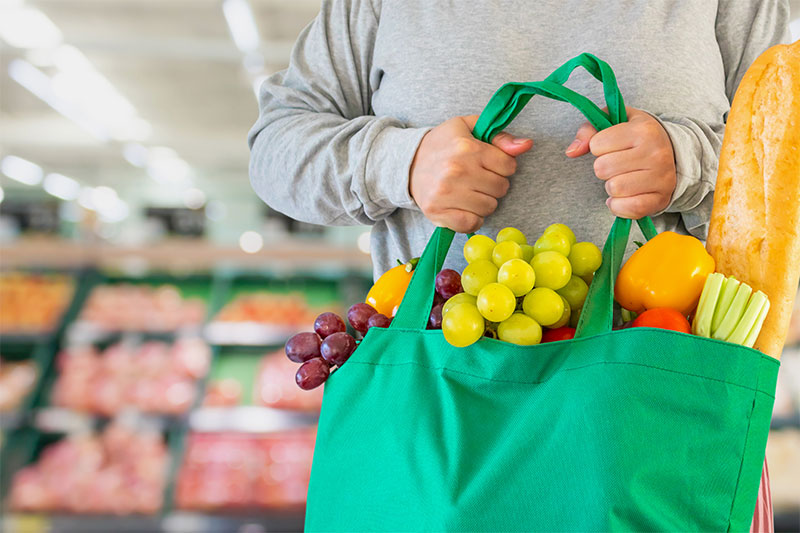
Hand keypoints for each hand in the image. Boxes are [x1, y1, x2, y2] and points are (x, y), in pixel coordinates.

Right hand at [409, 115, 532, 232]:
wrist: (407, 164)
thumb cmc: (442, 145)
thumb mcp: (469, 129)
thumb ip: (500, 137)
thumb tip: (526, 145)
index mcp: (466, 148)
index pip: (508, 166)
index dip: (503, 166)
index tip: (488, 164)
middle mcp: (456, 171)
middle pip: (501, 188)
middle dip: (494, 184)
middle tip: (478, 179)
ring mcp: (446, 194)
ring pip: (489, 207)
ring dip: (484, 202)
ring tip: (470, 192)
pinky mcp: (437, 212)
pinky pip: (471, 224)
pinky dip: (472, 219)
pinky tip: (464, 208)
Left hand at [565, 107, 676, 218]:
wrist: (675, 153)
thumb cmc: (638, 137)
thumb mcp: (616, 122)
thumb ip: (589, 131)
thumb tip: (572, 151)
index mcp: (643, 130)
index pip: (596, 144)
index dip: (598, 147)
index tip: (611, 146)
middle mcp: (656, 153)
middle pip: (602, 168)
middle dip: (603, 168)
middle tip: (617, 164)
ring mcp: (661, 178)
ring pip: (613, 188)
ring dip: (611, 186)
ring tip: (623, 178)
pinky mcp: (660, 199)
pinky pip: (626, 208)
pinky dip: (617, 205)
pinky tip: (623, 196)